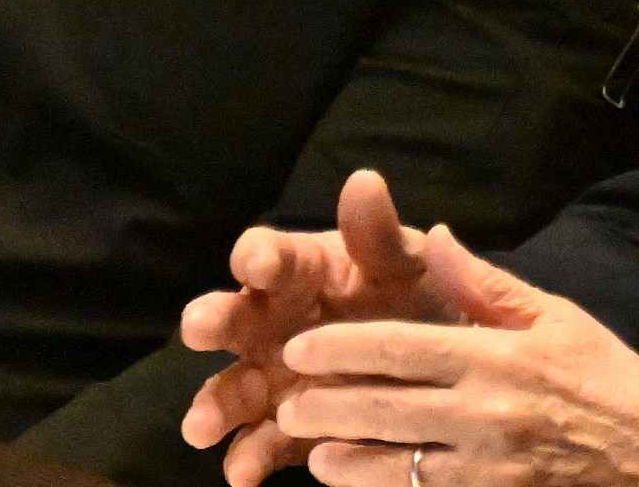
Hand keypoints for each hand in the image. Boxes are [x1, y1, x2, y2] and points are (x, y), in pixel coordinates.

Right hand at [181, 170, 459, 485]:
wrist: (439, 363)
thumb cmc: (415, 296)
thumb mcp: (406, 264)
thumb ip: (381, 234)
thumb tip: (365, 181)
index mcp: (300, 272)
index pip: (269, 255)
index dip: (261, 255)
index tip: (258, 262)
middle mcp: (272, 322)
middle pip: (232, 318)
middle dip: (212, 320)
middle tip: (199, 327)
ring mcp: (272, 379)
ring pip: (231, 390)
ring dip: (213, 406)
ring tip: (201, 427)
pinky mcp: (285, 429)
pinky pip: (260, 445)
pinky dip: (248, 459)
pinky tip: (244, 473)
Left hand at [276, 225, 638, 486]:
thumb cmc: (604, 376)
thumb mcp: (555, 317)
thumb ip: (486, 284)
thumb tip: (436, 238)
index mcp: (499, 358)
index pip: (398, 350)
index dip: (338, 351)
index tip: (299, 351)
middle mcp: (488, 414)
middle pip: (381, 413)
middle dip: (323, 410)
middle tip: (290, 404)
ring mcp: (488, 470)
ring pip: (391, 470)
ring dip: (343, 463)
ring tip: (315, 453)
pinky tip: (362, 485)